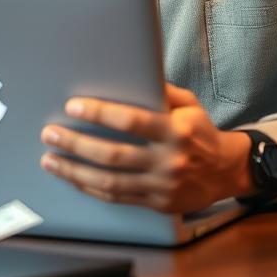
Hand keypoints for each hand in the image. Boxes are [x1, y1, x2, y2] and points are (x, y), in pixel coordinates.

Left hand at [39, 83, 256, 213]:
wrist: (226, 172)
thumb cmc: (201, 132)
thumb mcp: (189, 104)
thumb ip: (161, 91)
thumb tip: (132, 73)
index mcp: (175, 130)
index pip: (131, 121)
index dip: (99, 113)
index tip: (72, 106)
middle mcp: (168, 159)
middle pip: (113, 154)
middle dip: (76, 143)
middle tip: (50, 134)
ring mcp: (162, 185)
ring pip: (110, 181)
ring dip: (75, 171)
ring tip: (50, 159)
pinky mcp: (157, 203)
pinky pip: (118, 198)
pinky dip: (91, 188)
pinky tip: (73, 179)